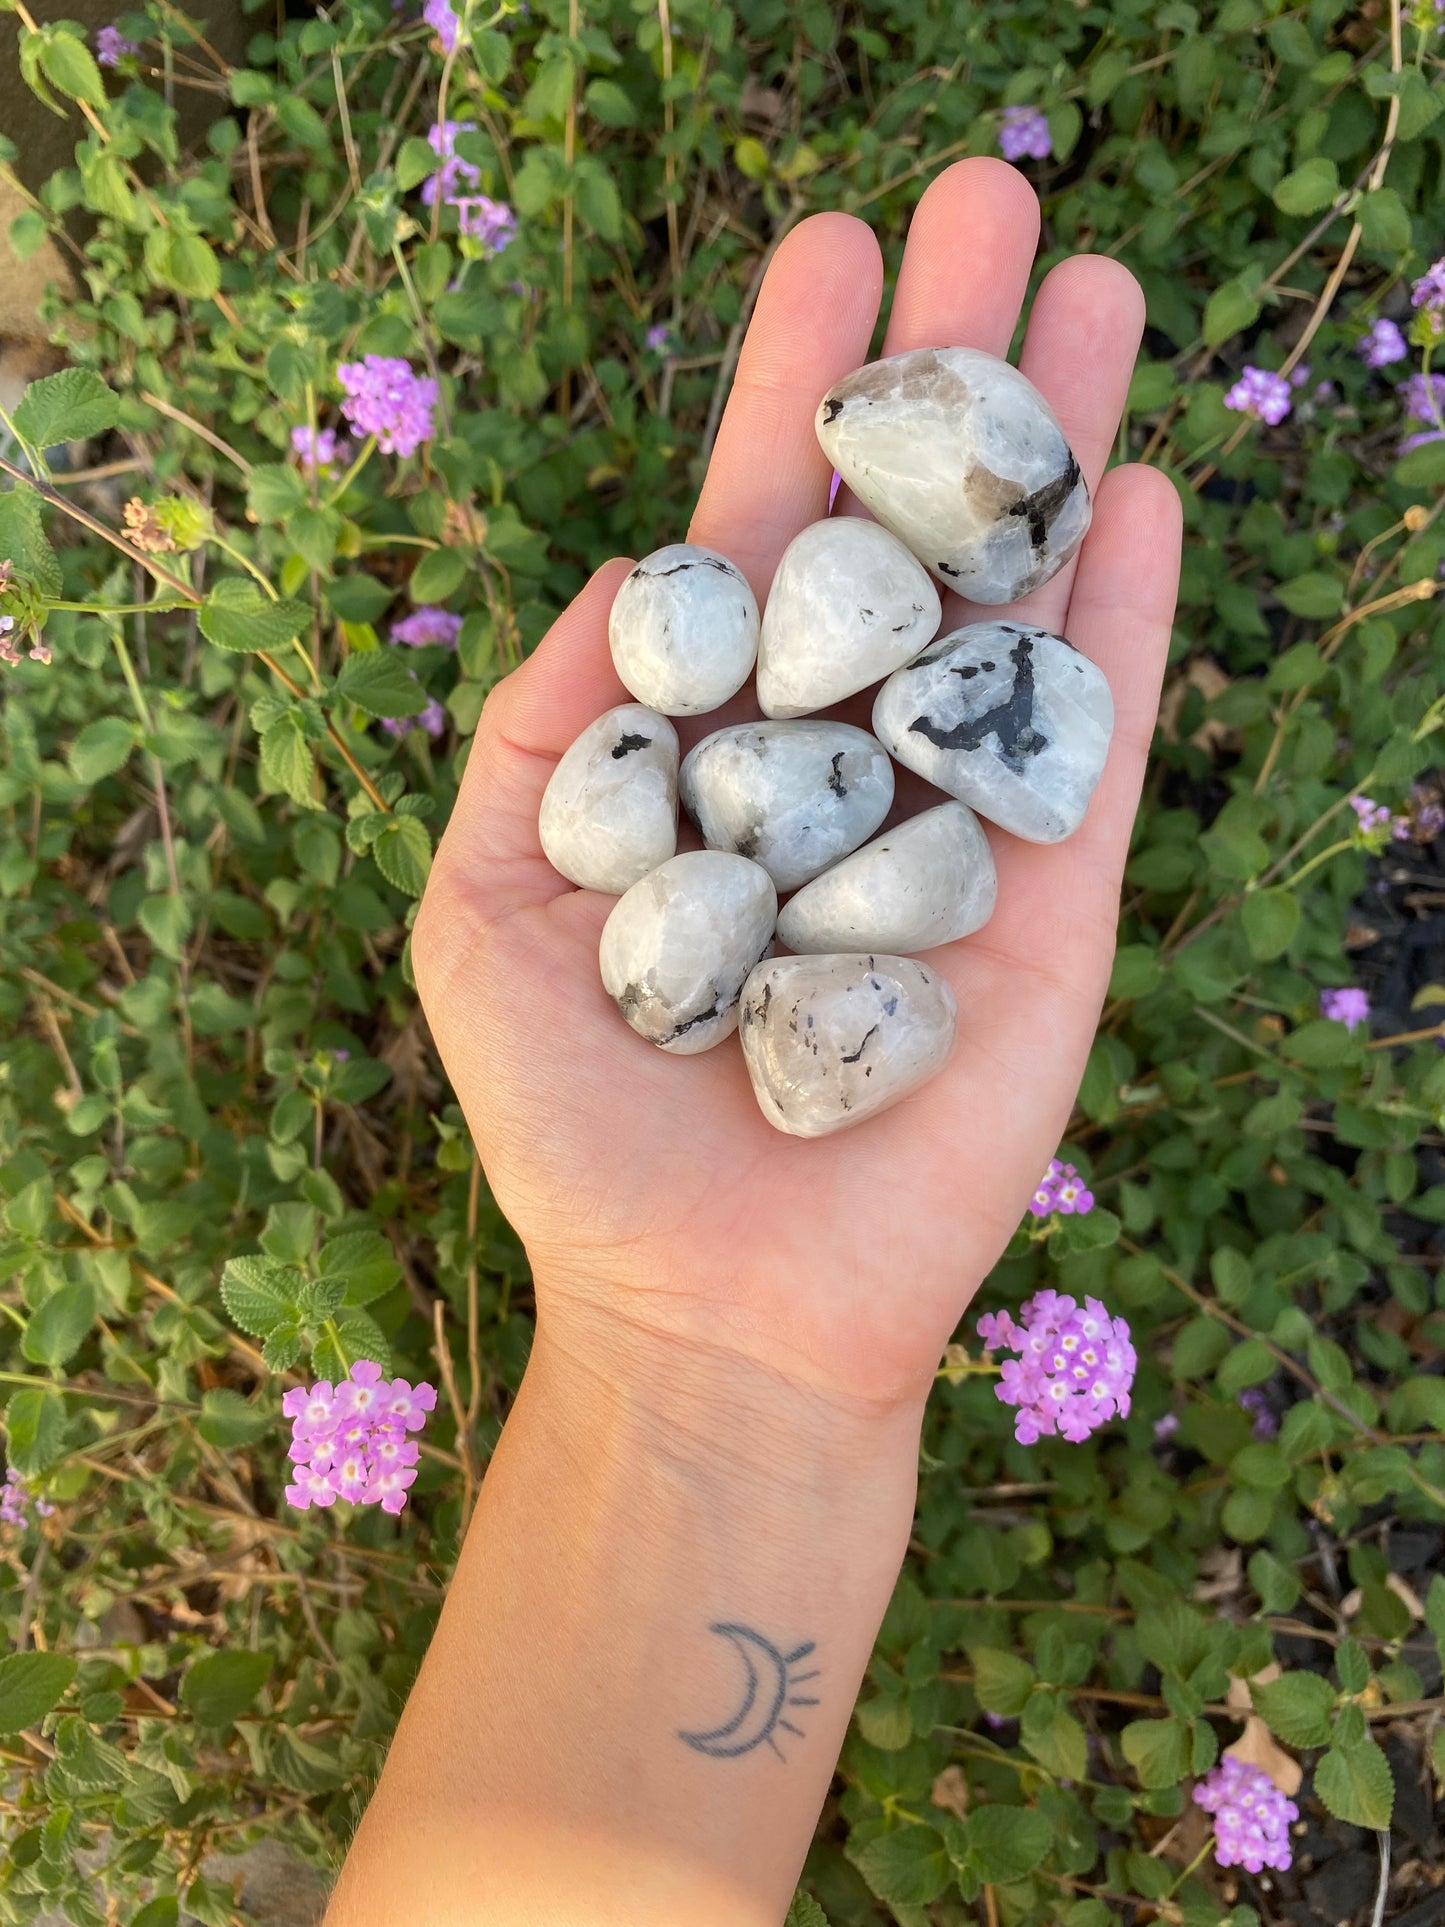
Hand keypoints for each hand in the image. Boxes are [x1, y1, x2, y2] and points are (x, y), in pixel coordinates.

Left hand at [412, 158, 1181, 1420]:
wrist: (712, 1302)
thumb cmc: (579, 1125)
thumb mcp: (485, 904)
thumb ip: (540, 727)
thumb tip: (630, 567)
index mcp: (710, 744)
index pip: (761, 534)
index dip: (790, 392)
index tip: (825, 248)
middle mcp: (840, 756)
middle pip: (903, 531)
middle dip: (942, 369)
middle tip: (991, 191)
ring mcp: (953, 819)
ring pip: (1014, 599)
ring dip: (1053, 445)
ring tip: (1089, 283)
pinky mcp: (1052, 904)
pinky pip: (1092, 738)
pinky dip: (1116, 619)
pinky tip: (1133, 488)